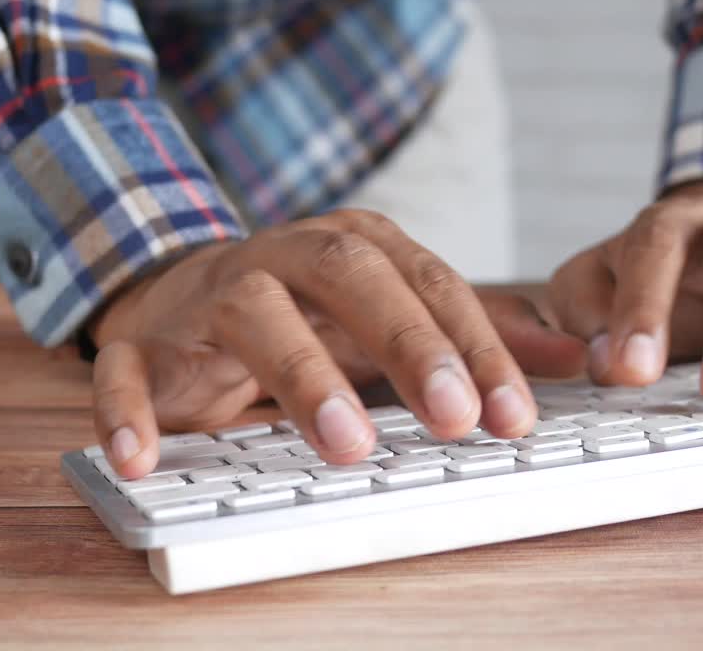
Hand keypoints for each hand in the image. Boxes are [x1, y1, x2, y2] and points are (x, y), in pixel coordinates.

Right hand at [91, 209, 585, 478]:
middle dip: (408, 344)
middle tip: (455, 417)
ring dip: (301, 375)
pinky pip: (127, 368)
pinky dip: (129, 409)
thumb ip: (472, 337)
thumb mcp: (391, 317)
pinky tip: (145, 456)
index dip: (474, 348)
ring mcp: (211, 294)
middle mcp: (286, 255)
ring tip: (347, 443)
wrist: (178, 290)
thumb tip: (574, 356)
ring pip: (252, 313)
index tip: (513, 414)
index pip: (429, 285)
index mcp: (356, 246)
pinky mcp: (143, 339)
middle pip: (350, 277)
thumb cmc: (303, 311)